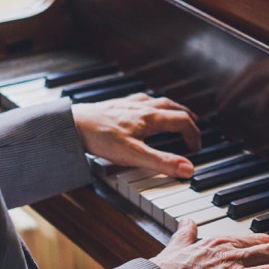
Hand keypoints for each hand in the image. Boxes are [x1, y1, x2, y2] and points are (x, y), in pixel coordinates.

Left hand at [71, 94, 200, 177]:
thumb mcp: (134, 155)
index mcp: (151, 117)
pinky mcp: (116, 105)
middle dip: (187, 117)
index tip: (195, 147)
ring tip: (175, 114)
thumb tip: (188, 169)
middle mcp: (143, 107)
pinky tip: (143, 108)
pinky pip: (140, 100)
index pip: (183, 121)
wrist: (72, 124)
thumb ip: (162, 162)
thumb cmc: (101, 137)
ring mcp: (129, 104)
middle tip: (194, 126)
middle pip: (173, 107)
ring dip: (171, 108)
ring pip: (158, 101)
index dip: (194, 134)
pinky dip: (150, 104)